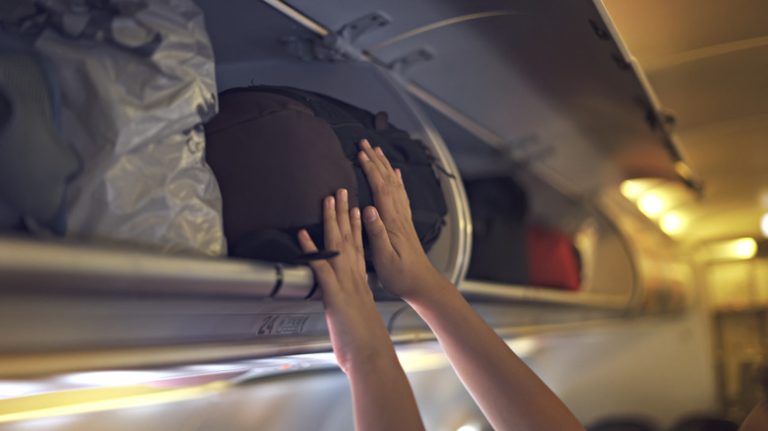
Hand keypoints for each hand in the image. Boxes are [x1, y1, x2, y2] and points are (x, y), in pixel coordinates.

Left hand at [298, 188, 395, 372]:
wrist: (370, 356)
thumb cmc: (363, 344)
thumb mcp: (356, 319)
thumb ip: (350, 307)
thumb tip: (347, 306)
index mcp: (360, 284)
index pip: (359, 248)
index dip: (357, 227)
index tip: (356, 209)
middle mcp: (354, 279)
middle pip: (349, 239)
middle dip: (344, 213)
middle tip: (341, 191)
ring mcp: (345, 285)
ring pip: (338, 246)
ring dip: (331, 221)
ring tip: (327, 200)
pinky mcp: (335, 295)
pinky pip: (321, 267)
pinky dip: (312, 249)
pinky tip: (303, 235)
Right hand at [357, 139, 447, 302]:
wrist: (422, 284)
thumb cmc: (401, 275)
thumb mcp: (384, 258)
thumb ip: (376, 233)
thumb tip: (368, 209)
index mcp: (392, 222)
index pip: (380, 189)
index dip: (370, 169)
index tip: (360, 153)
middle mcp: (399, 216)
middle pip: (388, 181)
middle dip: (376, 160)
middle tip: (365, 143)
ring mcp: (404, 218)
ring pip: (395, 184)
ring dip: (385, 166)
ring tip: (378, 151)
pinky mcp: (405, 223)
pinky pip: (401, 195)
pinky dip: (397, 180)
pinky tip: (396, 174)